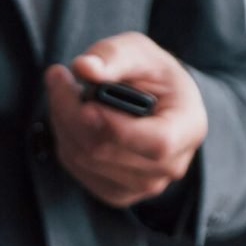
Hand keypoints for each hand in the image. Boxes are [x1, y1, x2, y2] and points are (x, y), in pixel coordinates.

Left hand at [44, 31, 207, 207]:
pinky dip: (65, 139)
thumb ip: (113, 55)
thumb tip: (84, 68)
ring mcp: (143, 186)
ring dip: (63, 122)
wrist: (155, 102)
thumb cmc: (151, 75)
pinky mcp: (117, 193)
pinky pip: (77, 168)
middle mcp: (170, 166)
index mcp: (188, 129)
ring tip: (64, 90)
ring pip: (84, 159)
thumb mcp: (139, 51)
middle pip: (107, 150)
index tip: (86, 103)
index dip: (116, 126)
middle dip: (72, 111)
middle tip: (58, 76)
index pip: (156, 143)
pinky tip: (69, 116)